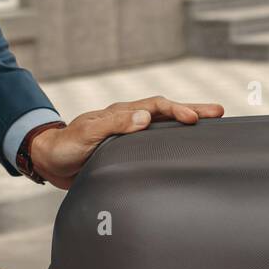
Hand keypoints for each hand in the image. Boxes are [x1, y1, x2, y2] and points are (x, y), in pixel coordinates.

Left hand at [31, 95, 223, 189]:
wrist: (49, 161)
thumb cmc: (65, 146)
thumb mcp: (88, 135)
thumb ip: (115, 125)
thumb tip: (145, 117)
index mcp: (122, 113)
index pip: (156, 107)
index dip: (177, 110)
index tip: (195, 119)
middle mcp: (129, 120)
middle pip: (166, 111)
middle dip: (193, 110)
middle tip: (219, 113)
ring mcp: (129, 134)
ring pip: (163, 126)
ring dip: (185, 124)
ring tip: (209, 126)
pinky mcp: (126, 150)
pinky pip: (155, 142)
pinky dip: (172, 141)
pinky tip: (183, 149)